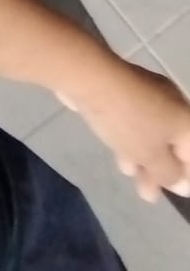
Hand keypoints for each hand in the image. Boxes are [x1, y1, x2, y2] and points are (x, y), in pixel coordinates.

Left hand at [66, 59, 189, 202]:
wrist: (91, 77)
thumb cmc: (128, 121)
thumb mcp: (152, 156)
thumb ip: (169, 174)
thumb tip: (183, 185)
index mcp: (187, 121)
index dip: (183, 177)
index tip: (169, 193)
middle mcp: (173, 103)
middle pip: (172, 142)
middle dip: (159, 169)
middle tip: (147, 193)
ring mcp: (148, 92)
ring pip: (151, 130)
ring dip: (142, 155)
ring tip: (128, 173)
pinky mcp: (124, 87)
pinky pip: (134, 118)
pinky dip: (129, 137)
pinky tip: (118, 151)